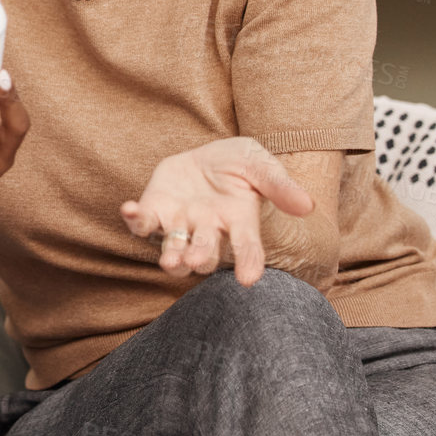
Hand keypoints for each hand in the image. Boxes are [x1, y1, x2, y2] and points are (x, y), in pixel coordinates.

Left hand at [120, 137, 312, 285]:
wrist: (209, 154)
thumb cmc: (240, 165)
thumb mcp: (261, 165)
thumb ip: (279, 185)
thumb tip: (307, 205)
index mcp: (238, 221)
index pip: (247, 248)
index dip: (248, 264)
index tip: (248, 281)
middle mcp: (208, 229)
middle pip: (206, 252)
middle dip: (201, 257)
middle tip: (196, 261)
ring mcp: (180, 223)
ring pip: (174, 247)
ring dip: (171, 255)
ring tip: (169, 261)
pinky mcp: (155, 209)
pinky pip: (142, 222)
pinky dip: (134, 219)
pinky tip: (128, 209)